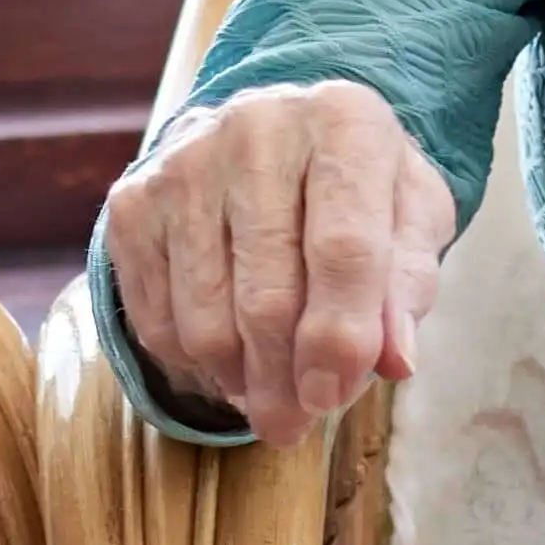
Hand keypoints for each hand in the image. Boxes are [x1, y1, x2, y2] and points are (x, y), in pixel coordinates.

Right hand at [98, 77, 458, 442]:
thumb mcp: (411, 218)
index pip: (343, 248)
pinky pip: (157, 318)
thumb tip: (395, 361)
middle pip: (266, 296)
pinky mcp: (133, 202)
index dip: (339, 338)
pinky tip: (227, 359)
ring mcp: (184, 163)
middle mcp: (256, 127)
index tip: (332, 399)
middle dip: (284, 381)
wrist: (271, 136)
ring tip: (267, 396)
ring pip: (206, 319)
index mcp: (343, 120)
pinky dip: (193, 362)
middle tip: (294, 424)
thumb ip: (409, 283)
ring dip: (239, 381)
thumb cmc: (353, 188)